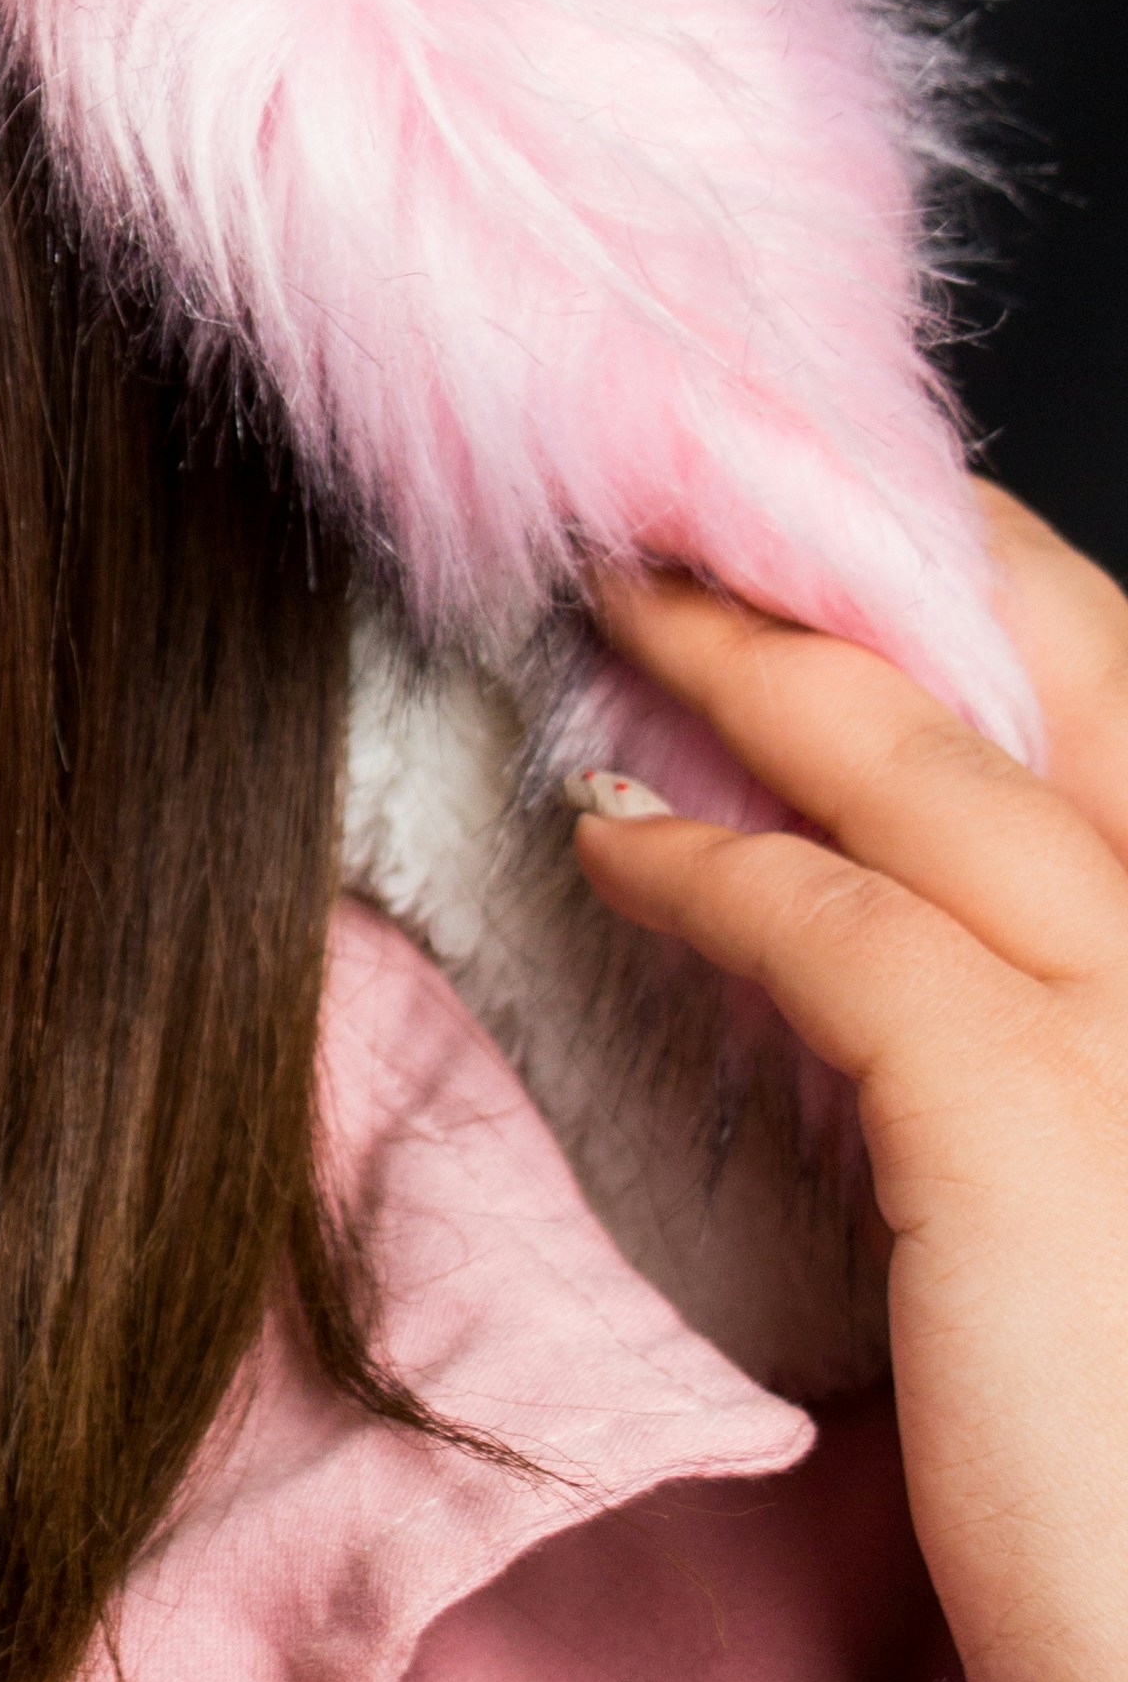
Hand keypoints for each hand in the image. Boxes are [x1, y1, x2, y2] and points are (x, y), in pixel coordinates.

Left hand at [574, 490, 1127, 1681]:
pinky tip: (604, 847)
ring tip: (611, 615)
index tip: (831, 531)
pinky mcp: (1031, 1119)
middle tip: (700, 504)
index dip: (986, 592)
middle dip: (872, 557)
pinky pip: (837, 928)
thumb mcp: (1110, 1177)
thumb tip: (872, 899)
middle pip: (1061, 670)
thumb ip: (1042, 1025)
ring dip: (751, 670)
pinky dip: (707, 869)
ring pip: (931, 769)